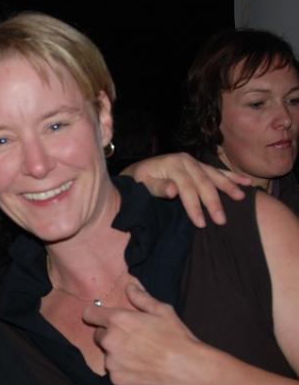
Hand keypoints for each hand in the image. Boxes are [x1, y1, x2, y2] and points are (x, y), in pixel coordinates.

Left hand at [83, 283, 199, 384]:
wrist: (188, 371)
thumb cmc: (177, 338)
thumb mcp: (162, 311)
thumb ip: (141, 297)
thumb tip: (129, 286)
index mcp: (117, 320)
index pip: (89, 314)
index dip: (97, 315)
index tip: (104, 318)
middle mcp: (110, 340)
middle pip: (99, 335)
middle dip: (111, 335)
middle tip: (132, 339)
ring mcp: (112, 362)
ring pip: (108, 355)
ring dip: (118, 354)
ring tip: (140, 356)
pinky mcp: (117, 380)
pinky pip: (115, 372)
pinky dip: (124, 371)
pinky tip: (141, 369)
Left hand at [121, 152, 250, 227]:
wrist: (137, 171)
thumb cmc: (138, 181)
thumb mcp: (141, 184)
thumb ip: (156, 187)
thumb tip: (173, 190)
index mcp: (172, 164)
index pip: (186, 187)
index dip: (194, 206)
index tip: (200, 223)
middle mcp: (185, 160)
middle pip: (203, 182)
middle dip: (213, 202)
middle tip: (221, 220)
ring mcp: (194, 162)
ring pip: (214, 176)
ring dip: (229, 187)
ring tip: (241, 198)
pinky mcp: (199, 165)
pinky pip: (218, 172)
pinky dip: (232, 177)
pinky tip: (246, 183)